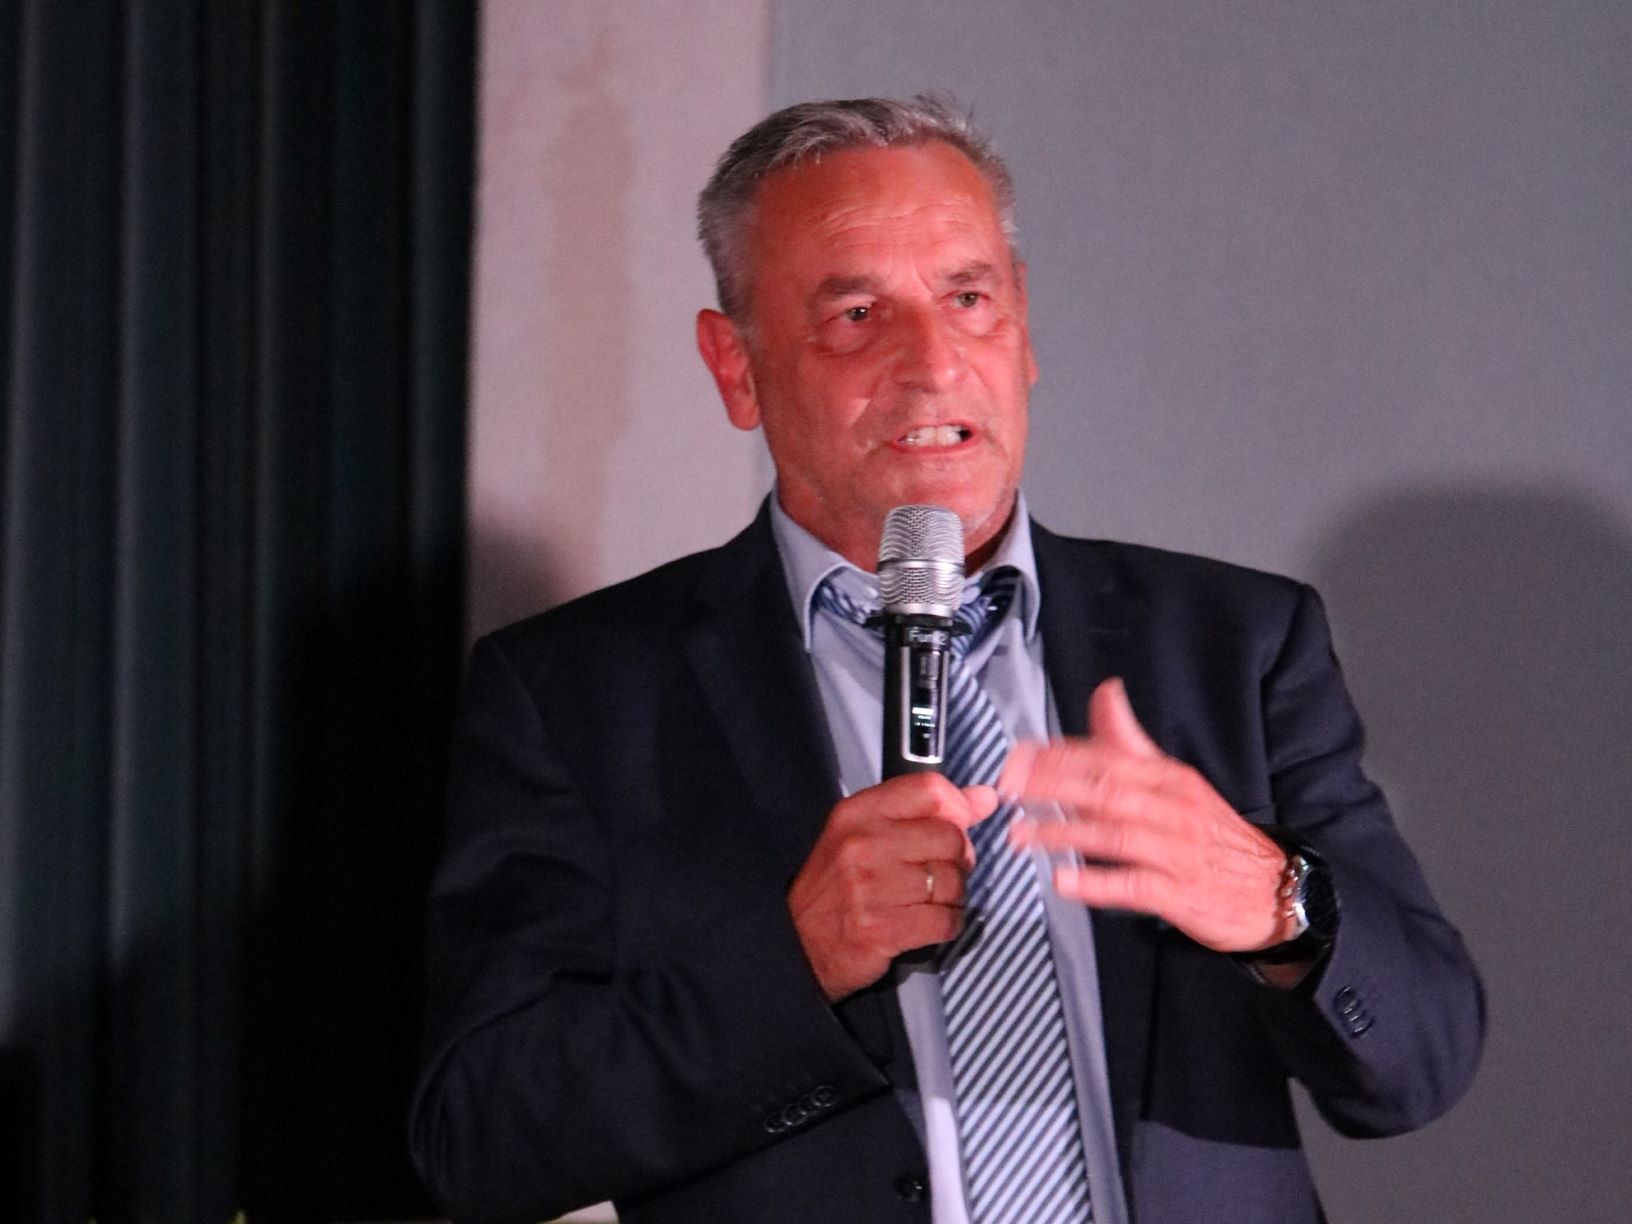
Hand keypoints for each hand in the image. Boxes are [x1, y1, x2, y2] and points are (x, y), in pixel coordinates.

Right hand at [788, 773, 996, 1001]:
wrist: (800, 943)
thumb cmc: (837, 887)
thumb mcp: (866, 835)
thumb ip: (924, 812)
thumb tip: (984, 797)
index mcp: (858, 813)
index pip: (929, 789)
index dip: (958, 806)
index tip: (960, 822)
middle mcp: (863, 844)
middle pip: (950, 837)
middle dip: (957, 860)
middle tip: (939, 872)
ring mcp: (871, 887)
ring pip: (952, 881)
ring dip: (952, 896)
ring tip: (929, 900)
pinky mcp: (882, 927)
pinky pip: (946, 920)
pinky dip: (947, 924)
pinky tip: (928, 923)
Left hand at [1004, 678, 1296, 954]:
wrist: (1275, 890)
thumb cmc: (1213, 835)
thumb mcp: (1175, 781)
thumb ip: (1131, 743)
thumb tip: (1105, 693)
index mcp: (1169, 778)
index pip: (1108, 758)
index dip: (1059, 756)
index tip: (1017, 757)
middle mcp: (1173, 809)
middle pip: (1106, 789)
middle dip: (1052, 786)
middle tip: (1009, 788)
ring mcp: (1178, 852)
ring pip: (1115, 834)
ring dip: (1064, 832)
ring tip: (1023, 834)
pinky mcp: (1181, 894)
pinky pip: (1135, 885)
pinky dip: (1098, 883)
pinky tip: (1064, 881)